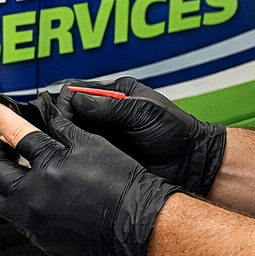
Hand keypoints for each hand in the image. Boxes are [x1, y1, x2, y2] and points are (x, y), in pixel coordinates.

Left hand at [0, 103, 177, 255]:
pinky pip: (19, 220)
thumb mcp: (89, 144)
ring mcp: (37, 224)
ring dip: (1, 182)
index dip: (0, 120)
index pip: (13, 137)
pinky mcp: (44, 241)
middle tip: (5, 146)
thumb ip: (58, 128)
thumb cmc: (122, 184)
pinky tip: (37, 193)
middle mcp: (34, 200)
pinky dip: (20, 203)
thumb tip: (41, 115)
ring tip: (17, 170)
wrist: (141, 222)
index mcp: (46, 170)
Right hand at [50, 77, 225, 195]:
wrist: (191, 164)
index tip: (67, 117)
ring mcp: (103, 136)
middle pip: (69, 112)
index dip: (68, 103)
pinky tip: (75, 161)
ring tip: (68, 149)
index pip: (76, 91)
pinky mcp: (104, 157)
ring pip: (71, 134)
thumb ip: (111, 106)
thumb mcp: (144, 112)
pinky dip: (76, 156)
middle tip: (65, 136)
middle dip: (63, 123)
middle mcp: (104, 114)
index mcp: (114, 94)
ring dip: (68, 140)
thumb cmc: (175, 132)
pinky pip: (82, 154)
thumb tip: (77, 101)